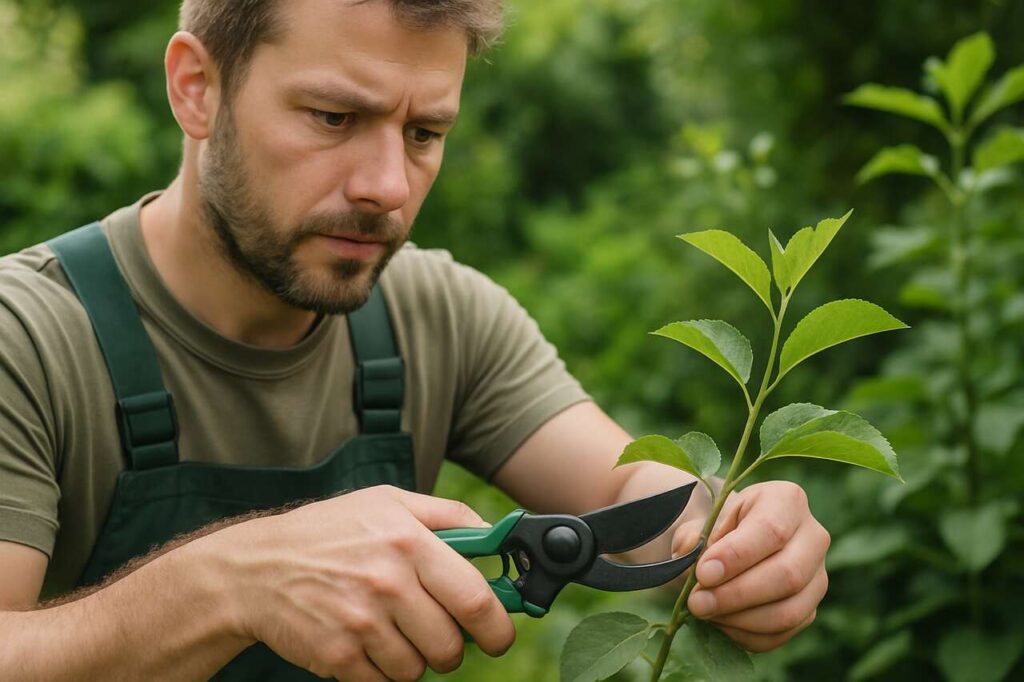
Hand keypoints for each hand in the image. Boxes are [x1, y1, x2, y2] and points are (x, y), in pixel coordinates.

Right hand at [210, 485, 514, 680]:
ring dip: (414, 658)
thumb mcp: (388, 503)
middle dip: (452, 647)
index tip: (499, 634)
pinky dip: (383, 672)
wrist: (255, 569)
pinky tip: (366, 642)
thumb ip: (448, 515)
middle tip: (437, 632)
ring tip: (391, 630)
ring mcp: (362, 622)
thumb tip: (496, 535)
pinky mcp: (339, 655)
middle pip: (452, 645)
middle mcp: (388, 582)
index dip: (499, 626)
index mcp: (409, 541)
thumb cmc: (329, 531)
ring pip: (420, 669)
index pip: (476, 599)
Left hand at [670, 481, 829, 651]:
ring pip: (790, 610)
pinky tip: (720, 623)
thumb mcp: (702, 523)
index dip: (736, 556)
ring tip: (704, 612)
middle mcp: (813, 537)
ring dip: (741, 619)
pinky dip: (748, 634)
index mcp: (786, 501)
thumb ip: (693, 538)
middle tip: (697, 603)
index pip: (770, 531)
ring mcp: (818, 577)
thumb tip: (690, 554)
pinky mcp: (810, 609)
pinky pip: (784, 633)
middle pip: (787, 575)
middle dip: (736, 594)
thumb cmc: (718, 530)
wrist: (736, 547)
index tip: (703, 573)